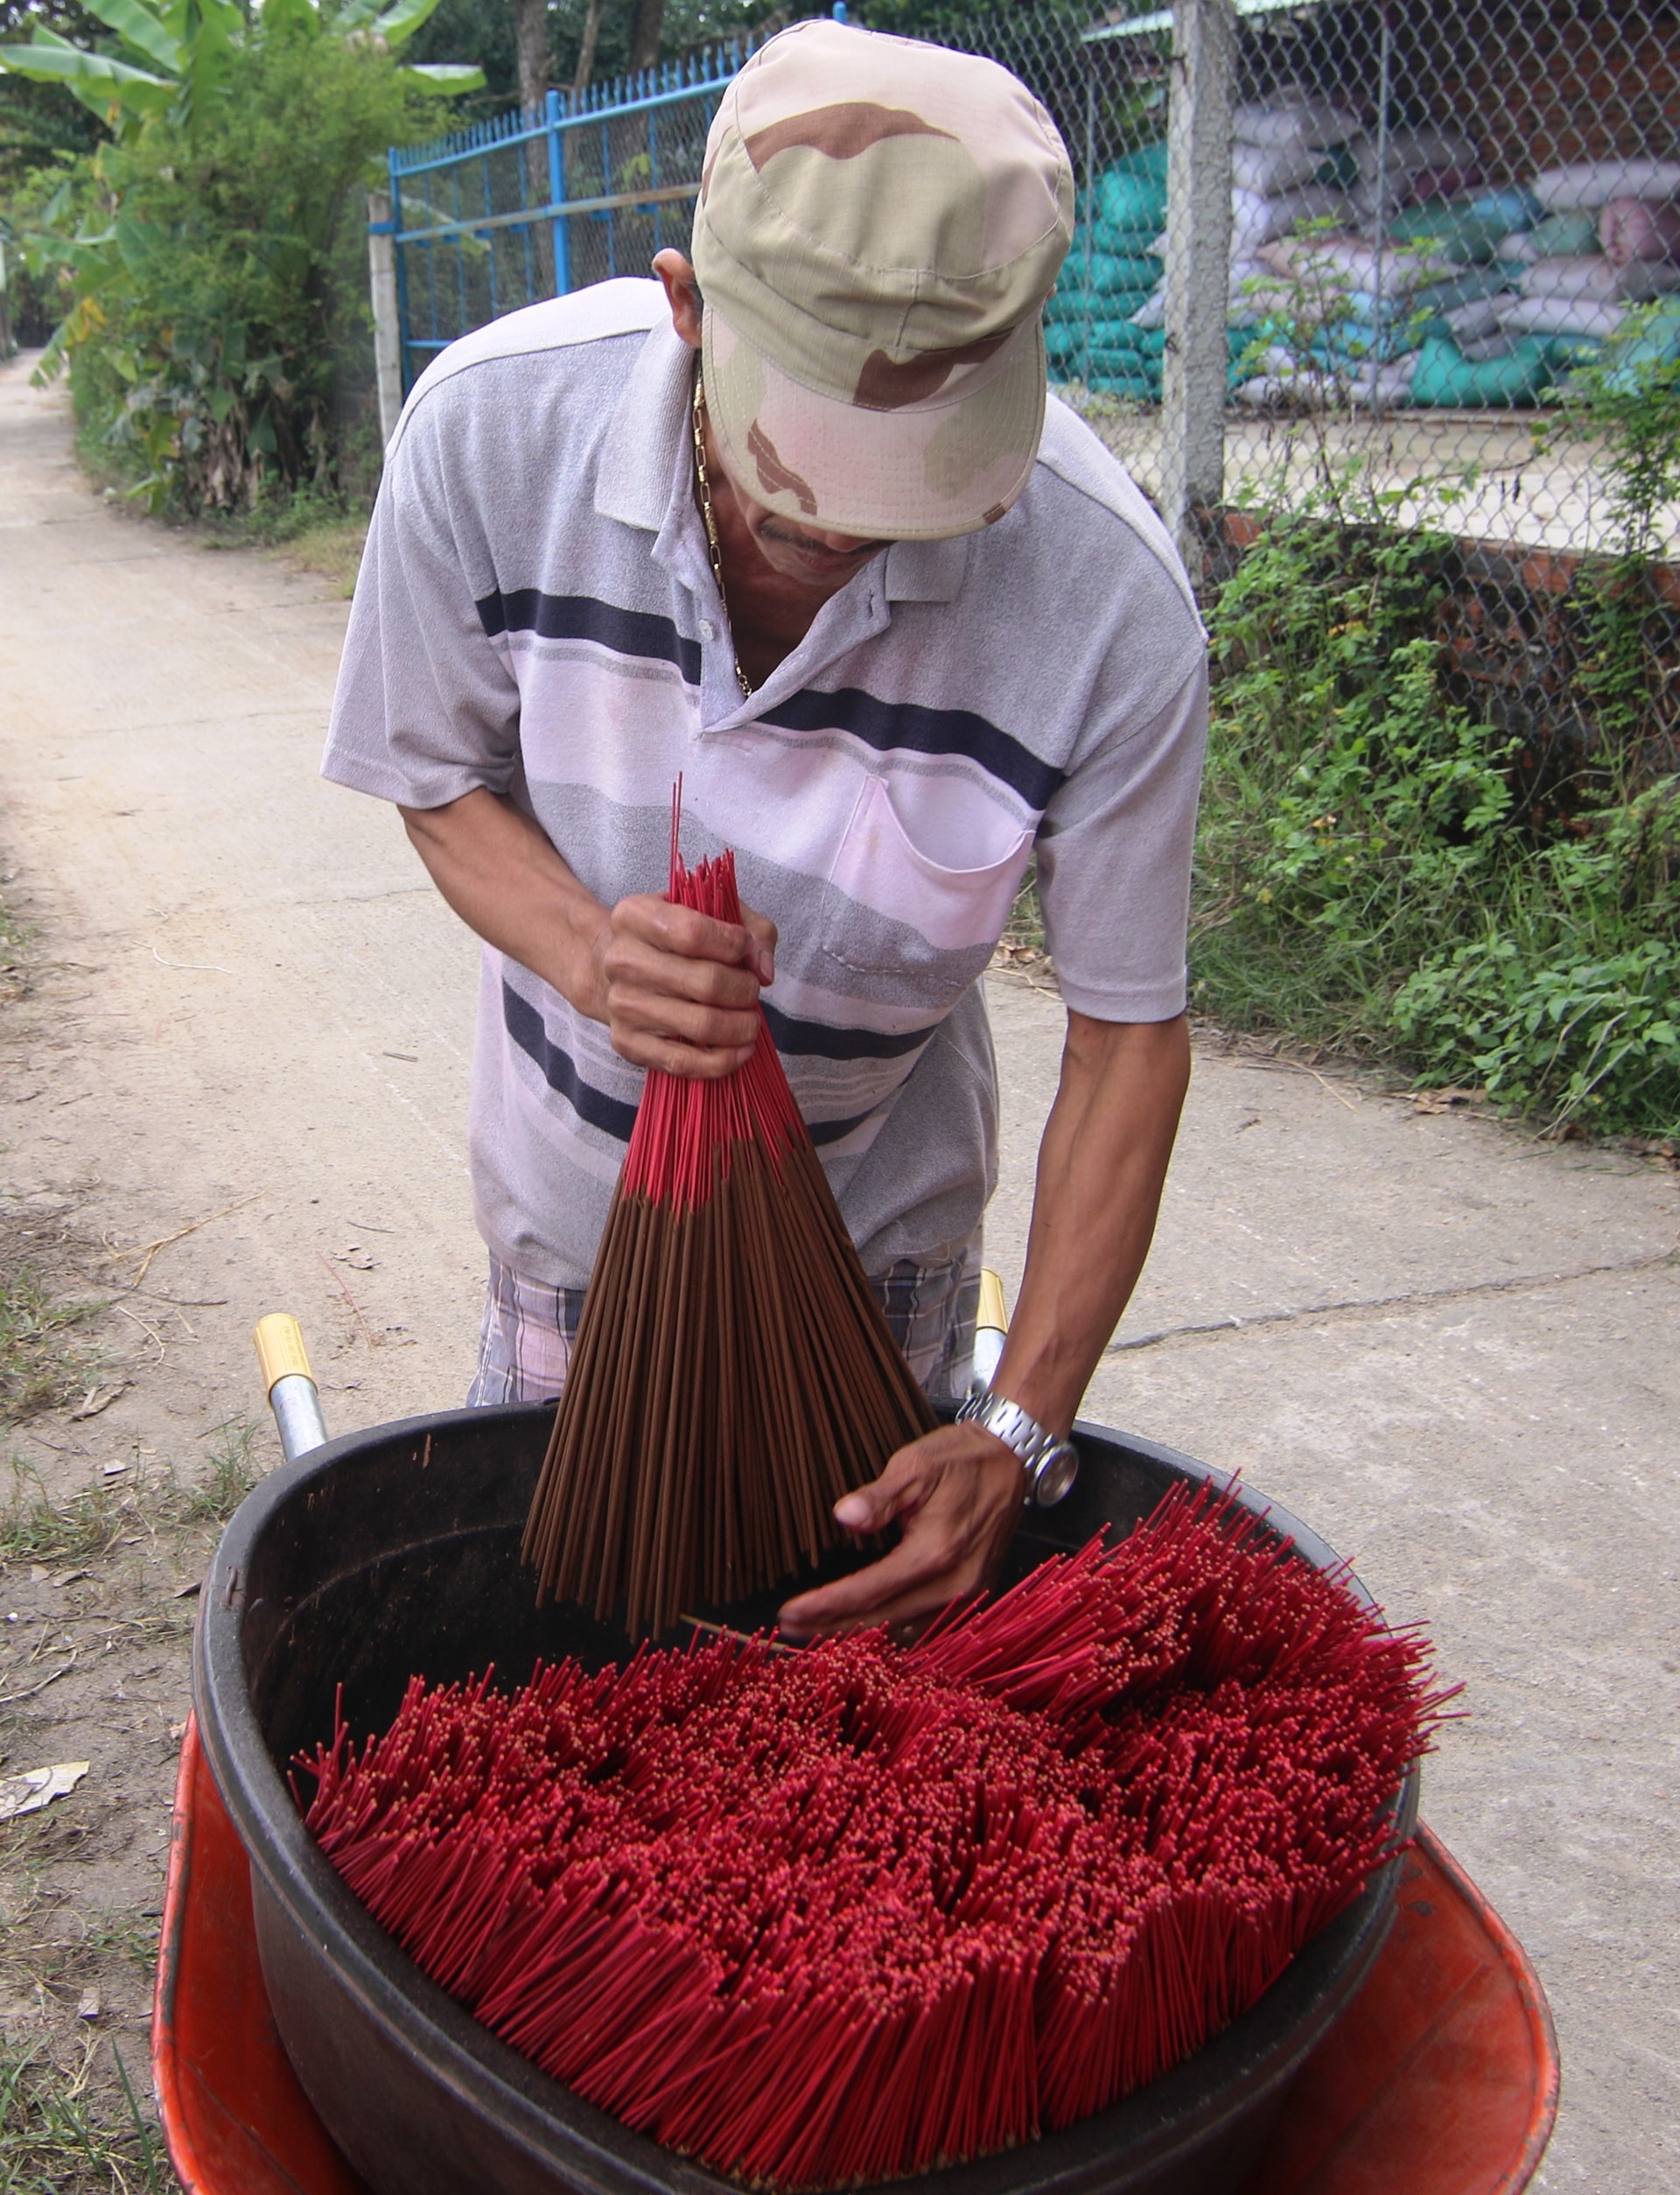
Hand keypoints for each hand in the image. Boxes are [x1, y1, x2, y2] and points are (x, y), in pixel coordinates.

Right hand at [591, 892, 776, 1078]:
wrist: (620, 970)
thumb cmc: (675, 938)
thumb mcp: (713, 913)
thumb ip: (751, 930)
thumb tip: (764, 971)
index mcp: (635, 916)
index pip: (693, 933)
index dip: (734, 945)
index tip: (745, 950)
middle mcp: (621, 959)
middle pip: (705, 983)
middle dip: (745, 990)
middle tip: (752, 990)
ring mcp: (621, 1004)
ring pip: (700, 1025)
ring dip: (740, 1027)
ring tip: (750, 1021)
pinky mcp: (626, 1042)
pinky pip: (682, 1062)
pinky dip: (722, 1061)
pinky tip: (741, 1050)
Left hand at [777, 1421, 1024, 1640]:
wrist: (1010, 1460)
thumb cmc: (960, 1460)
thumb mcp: (914, 1466)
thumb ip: (878, 1498)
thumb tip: (844, 1517)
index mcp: (934, 1553)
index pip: (868, 1591)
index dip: (825, 1605)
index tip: (788, 1613)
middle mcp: (953, 1584)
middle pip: (881, 1620)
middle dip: (830, 1627)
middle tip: (788, 1628)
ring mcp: (967, 1595)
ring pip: (903, 1631)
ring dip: (858, 1634)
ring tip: (815, 1631)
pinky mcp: (973, 1595)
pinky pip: (926, 1627)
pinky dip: (890, 1631)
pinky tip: (864, 1628)